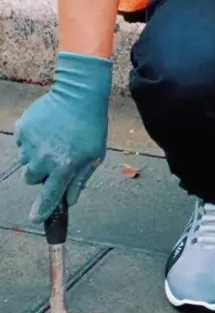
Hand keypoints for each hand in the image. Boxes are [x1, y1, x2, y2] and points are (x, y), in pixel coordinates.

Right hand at [13, 51, 111, 221]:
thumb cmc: (91, 126)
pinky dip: (31, 140)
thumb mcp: (94, 156)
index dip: (42, 210)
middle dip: (39, 175)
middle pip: (30, 179)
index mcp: (64, 167)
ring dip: (35, 157)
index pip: (49, 196)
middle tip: (54, 161)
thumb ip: (80, 181)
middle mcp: (44, 158)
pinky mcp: (22, 129)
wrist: (78, 93)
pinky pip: (21, 143)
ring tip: (52, 141)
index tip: (35, 218)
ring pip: (25, 161)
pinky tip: (46, 129)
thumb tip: (70, 202)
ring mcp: (30, 143)